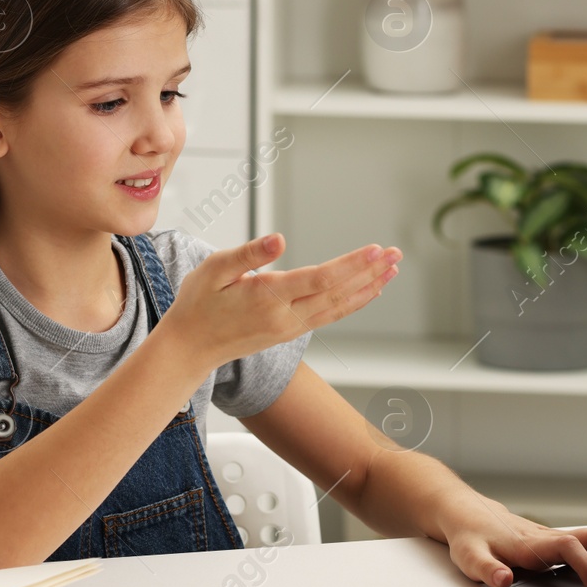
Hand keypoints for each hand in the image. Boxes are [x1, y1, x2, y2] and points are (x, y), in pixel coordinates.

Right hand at [162, 233, 400, 372]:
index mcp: (268, 297)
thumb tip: (279, 240)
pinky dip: (353, 303)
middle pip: (338, 293)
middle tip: (396, 253)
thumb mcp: (214, 269)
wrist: (190, 347)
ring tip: (392, 270)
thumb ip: (249, 253)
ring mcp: (290, 328)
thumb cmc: (198, 303)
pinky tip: (368, 292)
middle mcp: (285, 317)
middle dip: (370, 272)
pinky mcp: (289, 332)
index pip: (321, 279)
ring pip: (338, 308)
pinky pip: (329, 316)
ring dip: (368, 288)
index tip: (376, 250)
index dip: (352, 264)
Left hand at [441, 496, 586, 586]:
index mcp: (533, 543)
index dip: (584, 566)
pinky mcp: (563, 541)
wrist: (467, 513)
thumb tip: (502, 581)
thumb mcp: (468, 555)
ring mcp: (560, 537)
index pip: (568, 547)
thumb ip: (485, 569)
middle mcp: (551, 537)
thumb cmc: (469, 536)